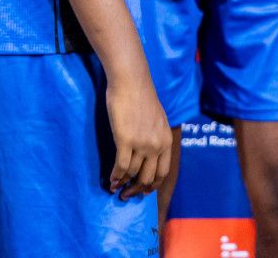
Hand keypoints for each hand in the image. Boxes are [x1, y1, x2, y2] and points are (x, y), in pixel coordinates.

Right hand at [105, 68, 171, 199]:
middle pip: (148, 178)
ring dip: (122, 183)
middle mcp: (157, 145)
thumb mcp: (157, 119)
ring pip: (132, 173)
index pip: (162, 172)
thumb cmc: (141, 96)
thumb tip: (147, 153)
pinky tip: (111, 179)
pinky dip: (115, 176)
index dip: (152, 185)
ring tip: (115, 188)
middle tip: (127, 195)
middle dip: (137, 190)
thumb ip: (155, 137)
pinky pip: (121, 166)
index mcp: (166, 140)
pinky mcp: (126, 140)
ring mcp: (142, 144)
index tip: (143, 192)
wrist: (131, 81)